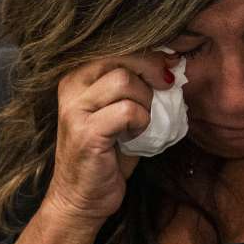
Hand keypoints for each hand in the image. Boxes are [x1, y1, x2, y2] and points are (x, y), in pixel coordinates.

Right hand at [42, 53, 175, 229]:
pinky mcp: (85, 132)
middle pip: (121, 56)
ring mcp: (74, 109)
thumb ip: (138, 84)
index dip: (151, 53)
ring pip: (125, 81)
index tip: (170, 66)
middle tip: (165, 87)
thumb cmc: (108, 153)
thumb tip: (172, 62)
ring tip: (141, 121)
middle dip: (152, 69)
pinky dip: (141, 121)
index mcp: (78, 76)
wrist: (82, 198)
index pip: (119, 46)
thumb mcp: (122, 110)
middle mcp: (71, 86)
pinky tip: (134, 136)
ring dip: (145, 100)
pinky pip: (128, 111)